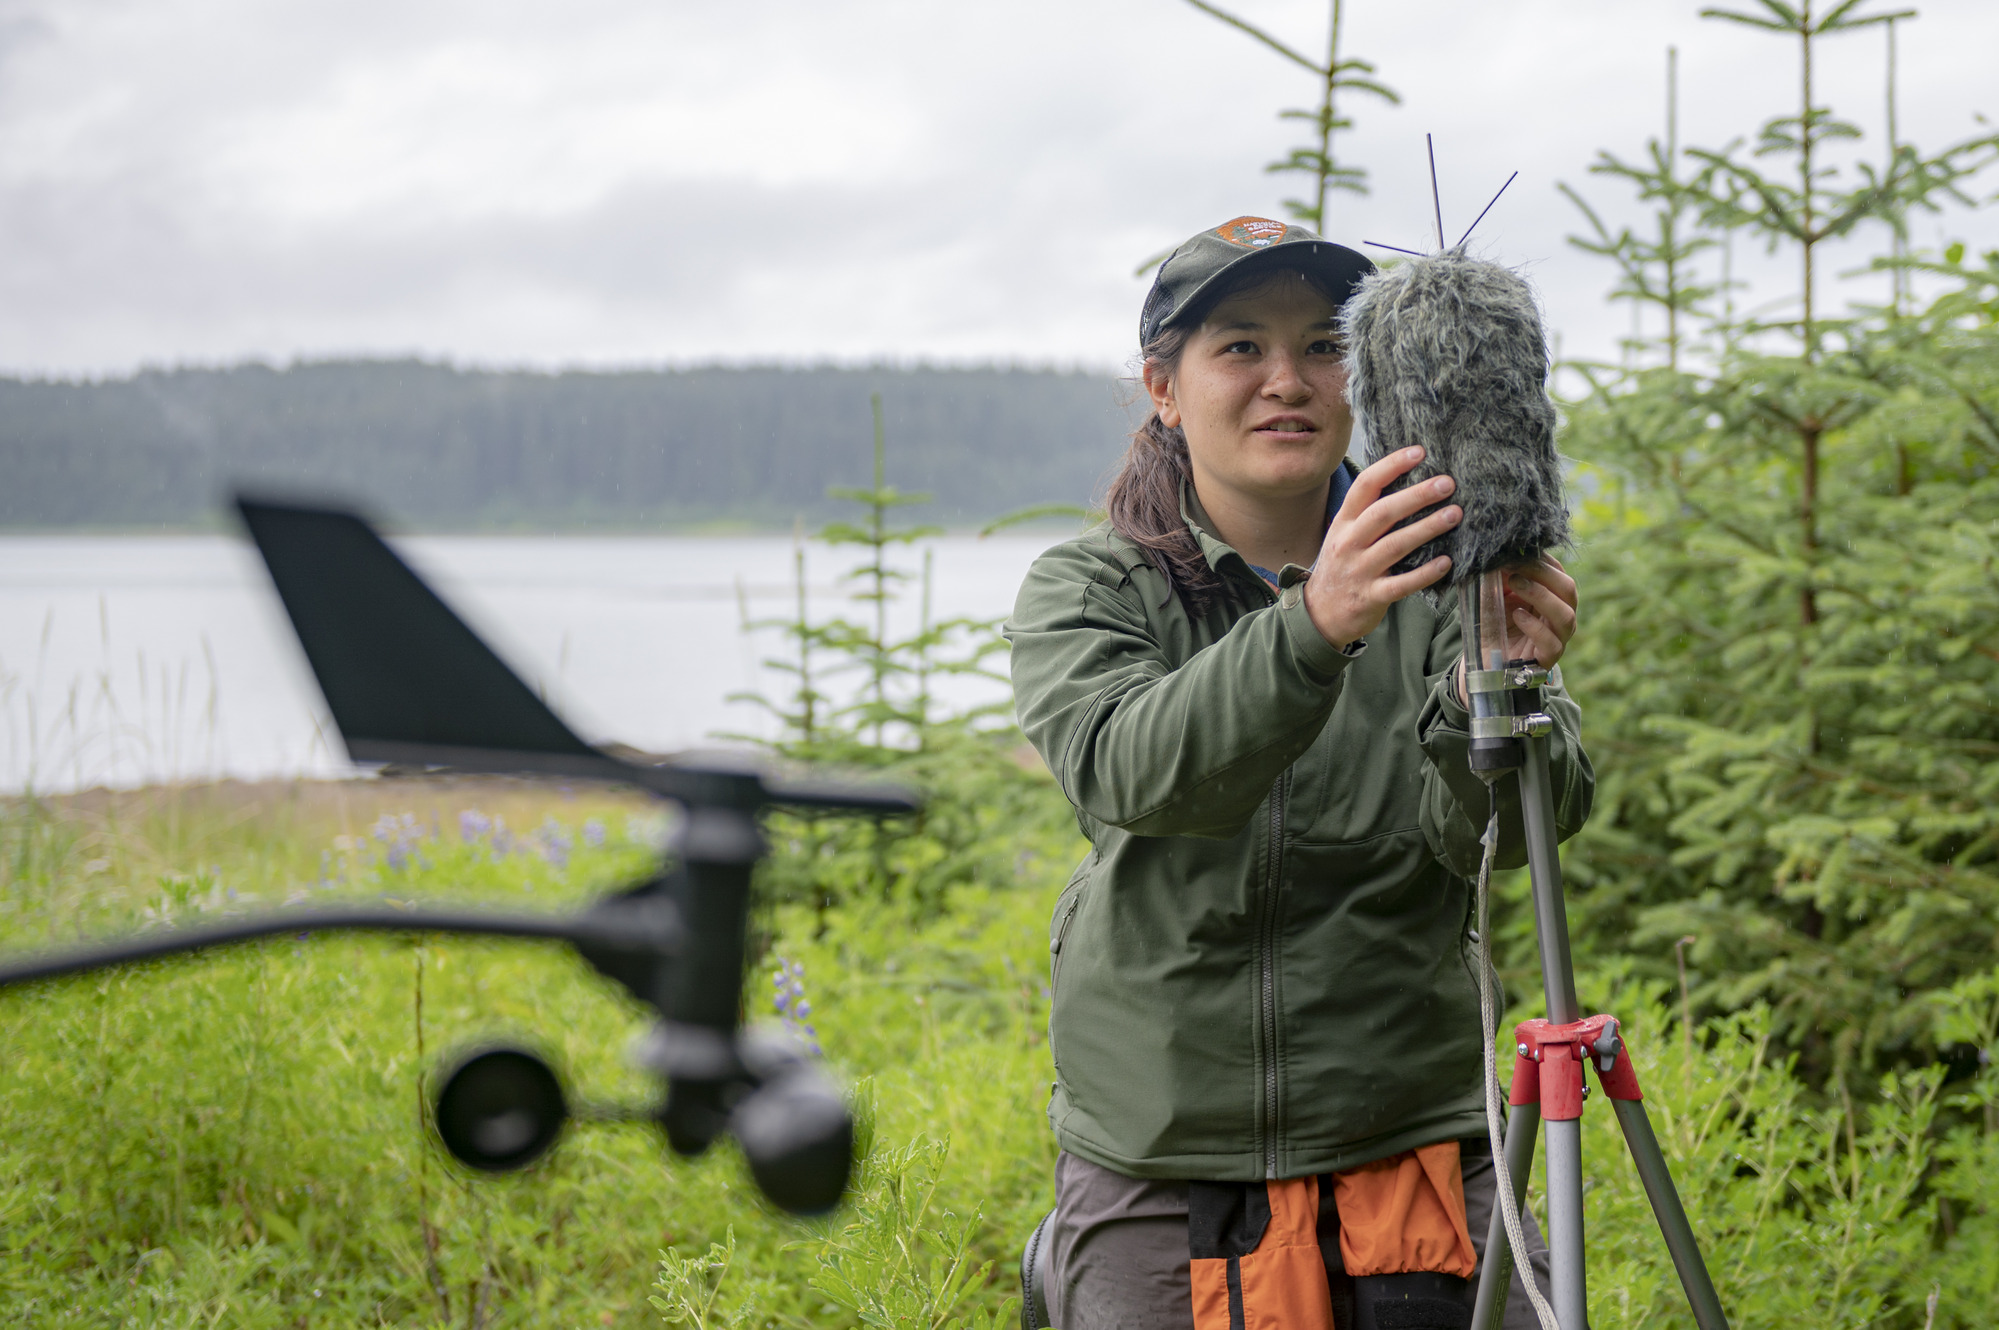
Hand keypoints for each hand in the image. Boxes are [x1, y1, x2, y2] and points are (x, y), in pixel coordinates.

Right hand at [1303, 446, 1459, 648]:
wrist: (1318, 615)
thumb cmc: (1341, 568)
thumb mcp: (1344, 534)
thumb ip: (1369, 513)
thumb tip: (1411, 483)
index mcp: (1344, 522)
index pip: (1366, 486)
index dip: (1392, 466)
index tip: (1419, 452)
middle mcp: (1349, 543)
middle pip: (1383, 513)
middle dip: (1417, 495)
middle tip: (1446, 483)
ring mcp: (1359, 570)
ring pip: (1395, 545)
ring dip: (1426, 528)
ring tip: (1454, 514)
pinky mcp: (1371, 596)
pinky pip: (1401, 584)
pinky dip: (1424, 573)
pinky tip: (1446, 562)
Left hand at [1499, 555, 1578, 669]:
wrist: (1487, 661)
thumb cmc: (1496, 624)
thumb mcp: (1496, 595)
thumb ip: (1499, 576)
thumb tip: (1497, 553)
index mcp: (1553, 597)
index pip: (1558, 572)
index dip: (1541, 560)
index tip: (1517, 552)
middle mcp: (1561, 615)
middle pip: (1568, 589)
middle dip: (1543, 574)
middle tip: (1515, 569)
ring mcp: (1558, 637)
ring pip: (1565, 615)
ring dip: (1540, 595)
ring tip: (1515, 584)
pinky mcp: (1548, 657)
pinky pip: (1551, 642)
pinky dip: (1535, 627)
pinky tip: (1517, 615)